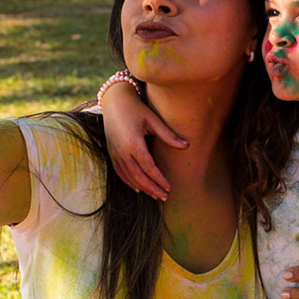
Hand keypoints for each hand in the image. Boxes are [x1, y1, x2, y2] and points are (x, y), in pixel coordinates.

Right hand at [102, 81, 186, 199]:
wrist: (114, 102)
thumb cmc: (136, 109)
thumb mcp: (153, 120)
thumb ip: (168, 135)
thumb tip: (187, 146)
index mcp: (133, 143)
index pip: (148, 168)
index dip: (159, 179)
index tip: (169, 188)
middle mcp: (122, 151)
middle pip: (138, 177)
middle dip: (152, 188)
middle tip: (165, 197)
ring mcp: (115, 153)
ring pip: (129, 177)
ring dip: (143, 188)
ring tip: (155, 195)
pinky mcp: (112, 153)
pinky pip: (120, 172)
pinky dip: (129, 182)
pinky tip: (138, 188)